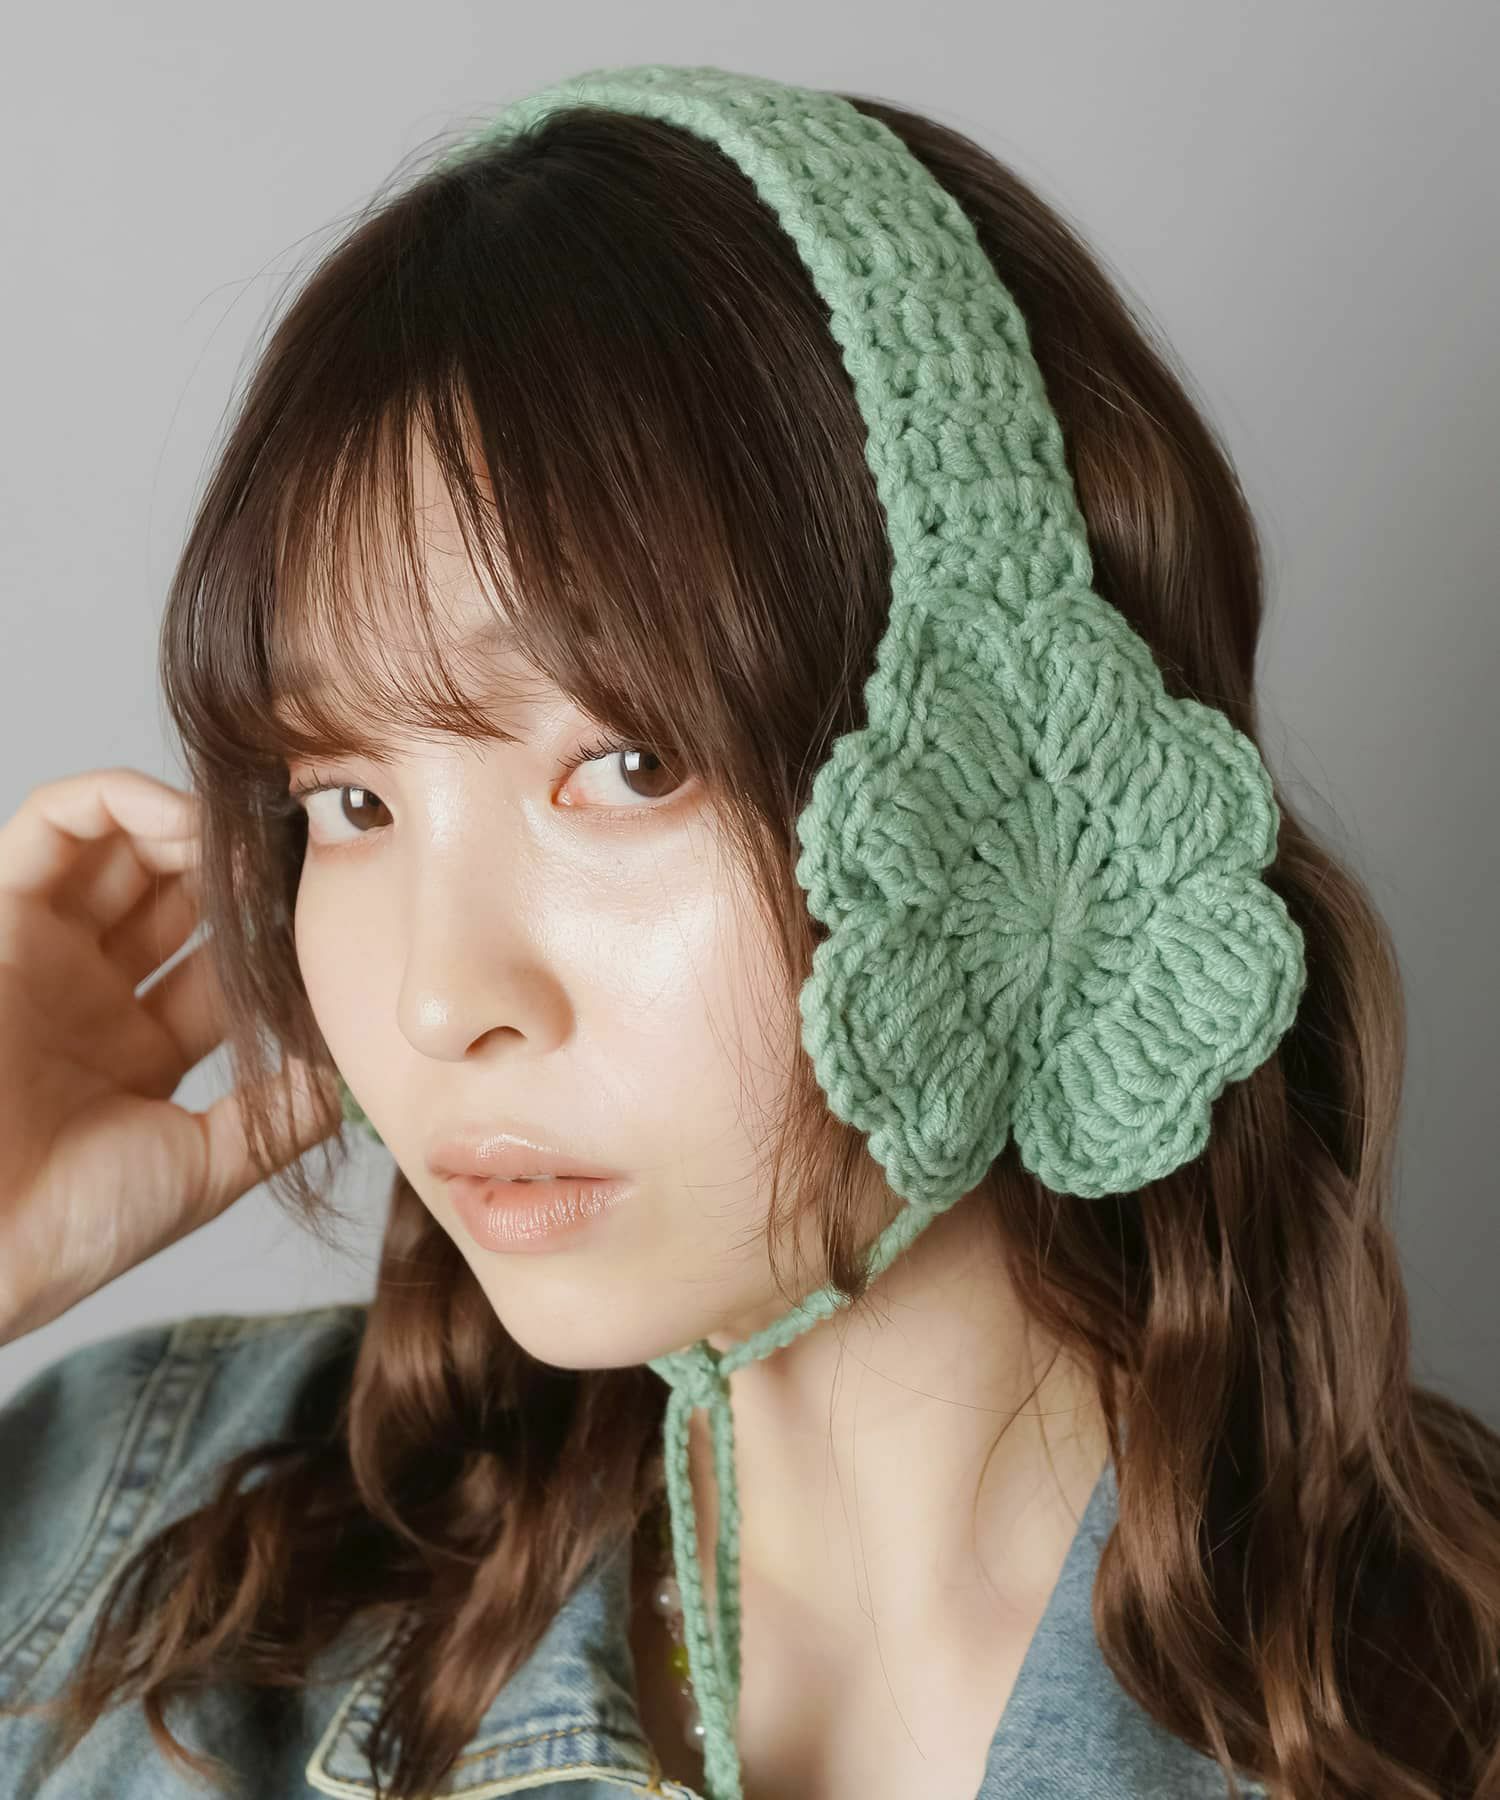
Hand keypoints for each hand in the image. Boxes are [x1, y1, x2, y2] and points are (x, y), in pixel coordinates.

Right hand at [0, 767, 339, 1345]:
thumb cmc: (71, 1225)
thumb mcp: (204, 1167)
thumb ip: (279, 1114)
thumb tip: (352, 1070)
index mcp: (139, 1050)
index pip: (222, 962)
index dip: (274, 933)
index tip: (328, 911)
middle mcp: (92, 994)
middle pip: (177, 894)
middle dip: (237, 871)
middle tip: (292, 859)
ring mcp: (46, 954)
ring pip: (122, 848)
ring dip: (189, 826)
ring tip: (244, 840)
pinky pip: (51, 825)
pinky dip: (119, 796)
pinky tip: (186, 818)